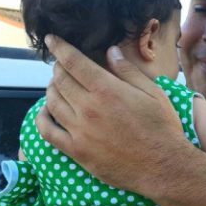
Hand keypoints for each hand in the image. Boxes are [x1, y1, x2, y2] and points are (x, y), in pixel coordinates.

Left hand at [35, 35, 188, 192]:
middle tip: (63, 66)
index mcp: (107, 90)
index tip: (52, 40)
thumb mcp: (153, 93)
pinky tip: (47, 111)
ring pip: (52, 102)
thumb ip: (128, 71)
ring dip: (51, 89)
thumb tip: (110, 51)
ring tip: (58, 85)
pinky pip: (47, 131)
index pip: (73, 62)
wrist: (163, 166)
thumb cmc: (163, 128)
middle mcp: (88, 108)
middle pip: (60, 80)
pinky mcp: (76, 150)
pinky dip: (42, 117)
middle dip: (58, 68)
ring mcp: (79, 130)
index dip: (60, 47)